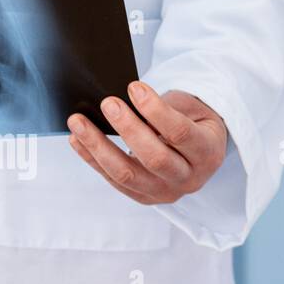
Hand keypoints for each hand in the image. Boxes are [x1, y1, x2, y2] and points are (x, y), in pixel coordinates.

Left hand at [66, 82, 228, 205]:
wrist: (197, 150)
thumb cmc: (191, 122)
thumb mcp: (189, 110)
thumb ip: (163, 107)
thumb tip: (120, 103)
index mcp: (207, 153)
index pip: (181, 133)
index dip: (156, 110)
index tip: (133, 87)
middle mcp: (189, 178)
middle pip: (155, 158)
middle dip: (128, 128)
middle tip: (107, 103)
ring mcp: (165, 192)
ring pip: (127, 174)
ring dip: (98, 146)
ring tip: (77, 121)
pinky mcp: (143, 197)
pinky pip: (112, 179)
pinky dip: (91, 158)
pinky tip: (76, 139)